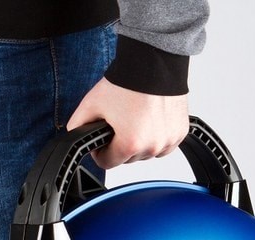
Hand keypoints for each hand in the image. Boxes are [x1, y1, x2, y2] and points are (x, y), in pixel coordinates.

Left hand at [66, 78, 189, 169]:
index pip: (107, 163)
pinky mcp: (179, 133)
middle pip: (127, 159)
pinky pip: (163, 145)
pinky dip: (156, 136)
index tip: (102, 139)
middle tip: (119, 122)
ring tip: (135, 119)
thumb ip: (77, 125)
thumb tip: (75, 138)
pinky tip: (149, 120)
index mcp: (130, 144)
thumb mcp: (91, 104)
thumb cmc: (127, 81)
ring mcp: (168, 141)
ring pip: (146, 153)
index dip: (100, 151)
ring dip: (139, 142)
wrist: (154, 61)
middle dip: (120, 144)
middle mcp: (152, 146)